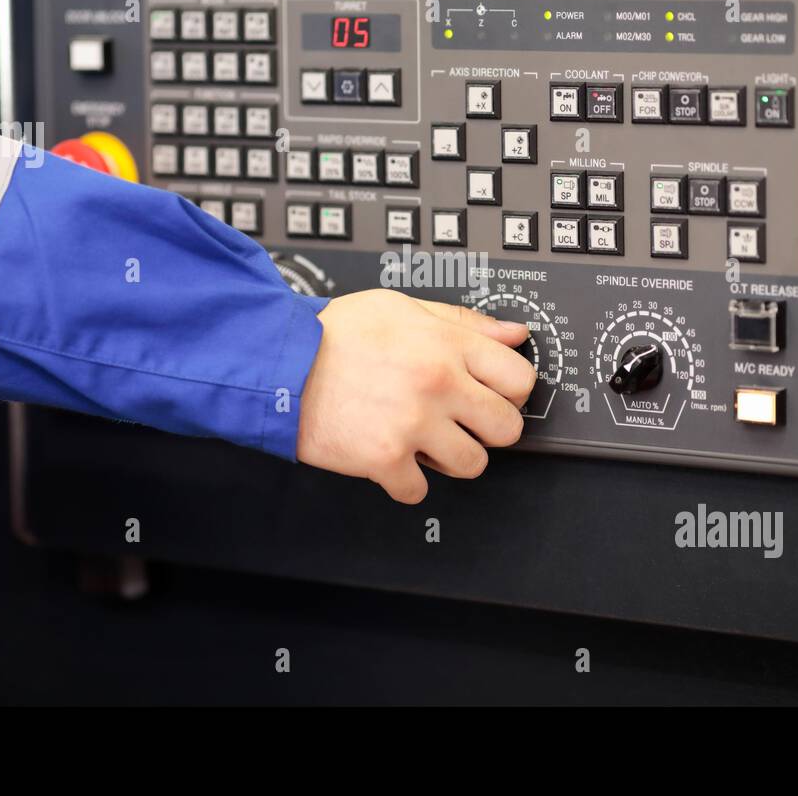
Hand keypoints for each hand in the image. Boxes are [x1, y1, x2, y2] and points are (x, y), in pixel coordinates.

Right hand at [296, 289, 536, 503]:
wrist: (277, 362)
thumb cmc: (333, 335)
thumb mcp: (401, 307)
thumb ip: (462, 321)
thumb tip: (514, 335)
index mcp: (446, 345)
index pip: (520, 378)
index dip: (511, 391)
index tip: (496, 395)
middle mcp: (437, 384)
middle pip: (507, 428)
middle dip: (489, 429)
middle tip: (463, 422)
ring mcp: (413, 425)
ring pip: (473, 465)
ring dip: (451, 458)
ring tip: (425, 440)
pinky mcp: (385, 459)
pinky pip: (419, 490)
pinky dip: (405, 481)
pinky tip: (393, 458)